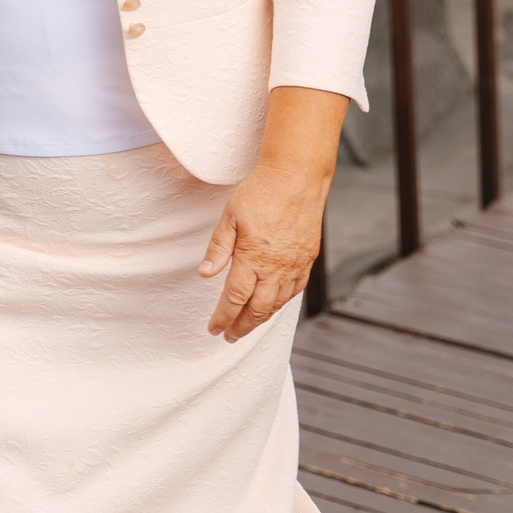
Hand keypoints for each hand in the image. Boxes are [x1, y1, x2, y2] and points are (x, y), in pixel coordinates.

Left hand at [199, 158, 328, 341]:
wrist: (297, 177)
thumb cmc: (261, 192)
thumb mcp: (230, 216)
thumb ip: (218, 248)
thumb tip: (205, 274)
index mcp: (253, 258)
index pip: (235, 298)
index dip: (223, 317)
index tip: (214, 329)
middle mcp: (276, 267)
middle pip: (258, 309)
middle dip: (242, 326)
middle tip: (229, 336)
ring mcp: (294, 265)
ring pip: (278, 303)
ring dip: (261, 318)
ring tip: (248, 324)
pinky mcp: (307, 258)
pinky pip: (295, 290)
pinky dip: (281, 303)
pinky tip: (273, 304)